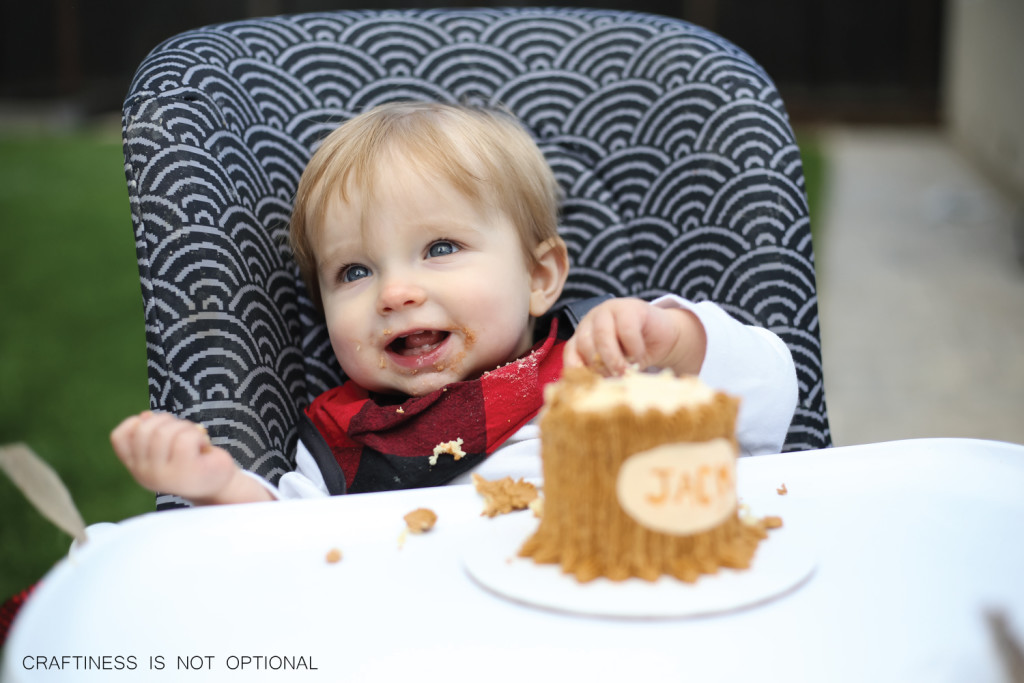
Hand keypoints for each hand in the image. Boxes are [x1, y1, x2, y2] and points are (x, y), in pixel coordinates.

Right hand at [110, 412, 271, 504]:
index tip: (161, 427)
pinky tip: (204, 447)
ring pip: (164, 431)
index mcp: (136, 467)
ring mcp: (161, 475)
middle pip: (145, 428)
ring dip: (185, 427)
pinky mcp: (183, 472)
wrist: (220, 485)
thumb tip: (144, 416)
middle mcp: (143, 474)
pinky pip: (186, 438)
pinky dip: (198, 435)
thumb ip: (152, 433)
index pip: (119, 437)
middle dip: (168, 421)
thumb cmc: (194, 460)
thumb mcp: (168, 447)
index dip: (138, 423)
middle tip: (184, 432)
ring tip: (196, 440)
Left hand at [563, 298, 705, 376]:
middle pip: (585, 344)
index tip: (588, 385)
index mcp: (584, 334)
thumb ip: (602, 373)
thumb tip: (591, 394)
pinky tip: (639, 354)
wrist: (663, 337)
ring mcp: (610, 310)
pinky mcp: (630, 307)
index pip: (571, 351)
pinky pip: (626, 330)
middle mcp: (592, 320)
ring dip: (614, 359)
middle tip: (614, 378)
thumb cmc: (635, 354)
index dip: (577, 369)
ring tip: (625, 371)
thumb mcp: (615, 366)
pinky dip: (633, 349)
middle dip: (599, 366)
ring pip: (602, 336)